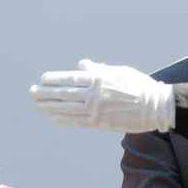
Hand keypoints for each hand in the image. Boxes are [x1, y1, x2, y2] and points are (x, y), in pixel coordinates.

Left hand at [30, 60, 175, 132]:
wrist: (156, 106)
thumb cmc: (139, 86)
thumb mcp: (119, 71)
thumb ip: (98, 69)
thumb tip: (82, 64)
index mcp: (99, 78)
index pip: (70, 78)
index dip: (54, 79)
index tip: (42, 80)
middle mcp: (94, 93)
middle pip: (64, 93)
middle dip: (46, 93)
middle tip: (31, 92)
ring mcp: (96, 109)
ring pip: (67, 108)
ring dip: (50, 107)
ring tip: (37, 105)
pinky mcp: (101, 123)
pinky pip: (77, 122)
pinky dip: (64, 120)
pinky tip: (53, 118)